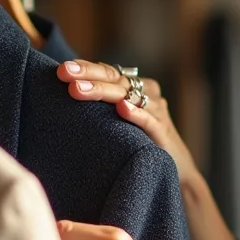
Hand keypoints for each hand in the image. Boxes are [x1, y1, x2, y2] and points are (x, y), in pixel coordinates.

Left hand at [56, 61, 201, 186]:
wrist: (178, 171)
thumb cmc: (143, 142)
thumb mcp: (123, 119)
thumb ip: (105, 103)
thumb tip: (69, 88)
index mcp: (138, 87)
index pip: (109, 72)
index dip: (86, 67)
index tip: (61, 68)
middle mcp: (148, 94)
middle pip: (115, 80)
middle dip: (88, 75)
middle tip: (64, 73)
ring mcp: (157, 112)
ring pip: (128, 96)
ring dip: (102, 92)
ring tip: (78, 90)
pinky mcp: (163, 133)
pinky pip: (149, 121)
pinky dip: (136, 114)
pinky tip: (122, 108)